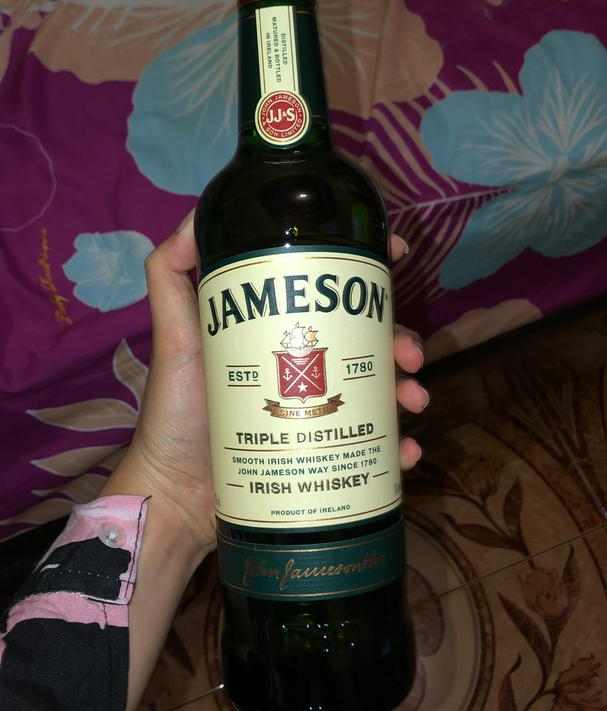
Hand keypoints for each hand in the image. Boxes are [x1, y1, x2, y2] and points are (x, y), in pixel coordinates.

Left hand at [121, 214, 427, 551]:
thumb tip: (197, 216)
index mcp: (278, 333)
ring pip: (379, 388)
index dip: (368, 271)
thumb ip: (171, 275)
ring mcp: (317, 411)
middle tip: (409, 354)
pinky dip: (397, 446)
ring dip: (407, 388)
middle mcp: (303, 367)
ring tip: (413, 399)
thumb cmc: (175, 412)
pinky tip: (406, 450)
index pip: (330, 293)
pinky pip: (372, 445)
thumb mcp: (175, 334)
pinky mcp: (323, 454)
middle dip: (400, 339)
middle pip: (367, 340)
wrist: (176, 494)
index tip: (396, 252)